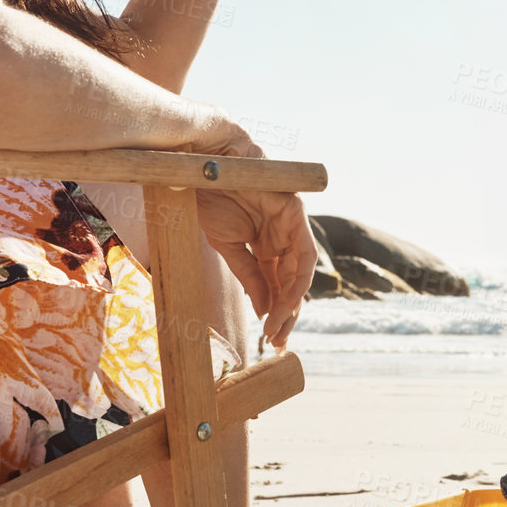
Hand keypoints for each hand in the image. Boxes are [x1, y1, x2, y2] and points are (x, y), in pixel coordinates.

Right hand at [193, 126, 314, 349]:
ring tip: (279, 327)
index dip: (277, 310)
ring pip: (301, 271)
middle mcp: (282, 236)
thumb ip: (249, 275)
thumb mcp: (228, 246)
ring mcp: (290, 224)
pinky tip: (285, 303)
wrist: (202, 166)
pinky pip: (304, 252)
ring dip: (293, 302)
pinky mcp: (295, 212)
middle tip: (279, 340)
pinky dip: (297, 280)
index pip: (278, 283)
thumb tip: (264, 309)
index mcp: (267, 244)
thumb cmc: (212, 199)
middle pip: (293, 281)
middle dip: (288, 313)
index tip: (270, 335)